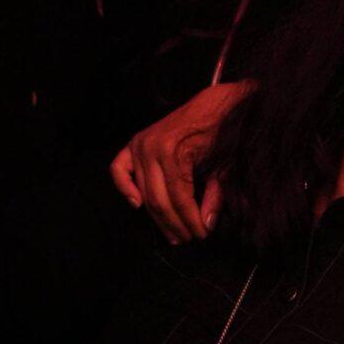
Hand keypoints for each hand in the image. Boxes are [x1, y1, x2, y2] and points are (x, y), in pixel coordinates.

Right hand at [111, 82, 249, 241]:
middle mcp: (151, 149)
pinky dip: (124, 187)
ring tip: (172, 233)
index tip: (201, 235)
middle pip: (158, 199)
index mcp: (174, 152)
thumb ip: (215, 196)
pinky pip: (119, 169)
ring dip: (156, 216)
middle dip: (174, 224)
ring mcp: (140, 145)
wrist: (213, 104)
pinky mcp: (134, 143)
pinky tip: (136, 204)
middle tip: (187, 239)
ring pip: (143, 192)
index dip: (189, 221)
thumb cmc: (221, 132)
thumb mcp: (224, 165)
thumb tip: (206, 225)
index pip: (179, 198)